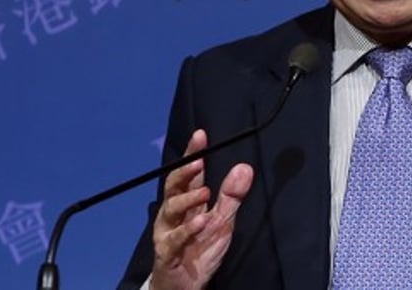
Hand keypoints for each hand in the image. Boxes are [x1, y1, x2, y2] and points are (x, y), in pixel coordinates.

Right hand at [150, 129, 253, 289]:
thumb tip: (244, 168)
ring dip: (187, 198)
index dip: (193, 153)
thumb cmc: (200, 249)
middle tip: (198, 160)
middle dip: (185, 171)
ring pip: (171, 208)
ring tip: (204, 191)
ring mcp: (167, 231)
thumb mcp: (222, 221)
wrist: (184, 285)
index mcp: (187, 202)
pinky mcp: (166, 252)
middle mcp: (173, 212)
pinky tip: (201, 221)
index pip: (189, 173)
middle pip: (173, 185)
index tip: (200, 136)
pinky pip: (174, 239)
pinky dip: (187, 229)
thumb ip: (232, 196)